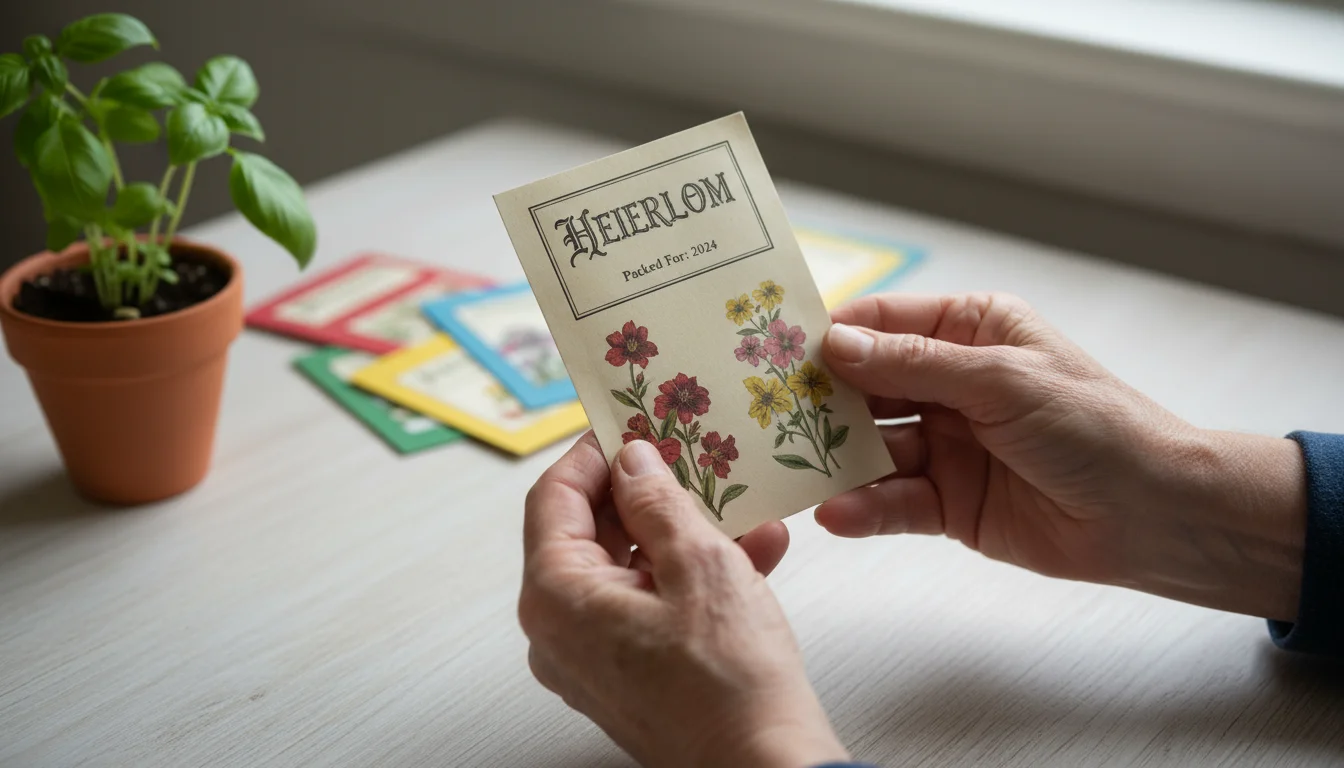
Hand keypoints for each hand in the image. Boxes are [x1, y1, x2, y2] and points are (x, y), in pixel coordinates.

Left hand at [520, 433, 847, 767]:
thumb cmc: (729, 684)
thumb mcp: (699, 564)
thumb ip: (658, 501)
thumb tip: (634, 460)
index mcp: (555, 598)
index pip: (554, 498)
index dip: (593, 453)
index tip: (628, 423)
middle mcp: (559, 632)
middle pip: (590, 532)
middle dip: (649, 491)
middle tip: (688, 455)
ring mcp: (593, 658)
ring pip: (630, 568)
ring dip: (684, 532)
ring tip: (738, 503)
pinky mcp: (630, 675)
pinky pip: (651, 605)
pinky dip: (694, 576)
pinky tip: (752, 551)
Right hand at [817, 293, 1306, 620]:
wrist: (1155, 514)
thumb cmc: (1095, 426)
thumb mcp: (1001, 380)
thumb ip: (914, 366)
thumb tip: (834, 345)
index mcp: (970, 331)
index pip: (882, 324)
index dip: (830, 335)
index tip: (773, 348)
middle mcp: (951, 384)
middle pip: (864, 386)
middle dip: (819, 401)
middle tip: (763, 412)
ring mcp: (946, 444)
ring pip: (871, 447)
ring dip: (835, 459)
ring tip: (791, 468)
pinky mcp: (948, 501)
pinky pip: (893, 501)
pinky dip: (864, 507)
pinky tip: (837, 512)